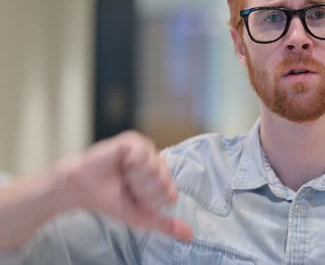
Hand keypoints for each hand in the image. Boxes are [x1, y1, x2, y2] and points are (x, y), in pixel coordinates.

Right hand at [58, 131, 192, 240]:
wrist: (82, 188)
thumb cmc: (110, 199)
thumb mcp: (140, 216)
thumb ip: (165, 224)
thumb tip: (190, 235)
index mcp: (161, 179)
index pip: (170, 194)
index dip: (150, 200)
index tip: (134, 198)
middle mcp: (157, 163)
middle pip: (164, 181)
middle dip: (143, 190)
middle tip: (126, 186)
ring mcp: (146, 151)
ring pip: (155, 169)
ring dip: (136, 178)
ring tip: (122, 175)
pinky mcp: (133, 141)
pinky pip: (143, 155)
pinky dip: (130, 165)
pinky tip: (121, 164)